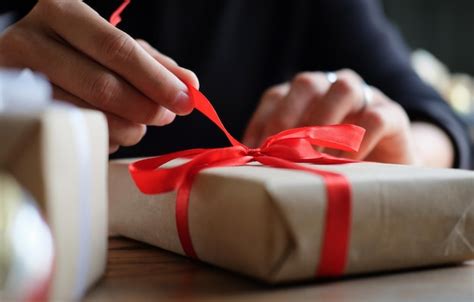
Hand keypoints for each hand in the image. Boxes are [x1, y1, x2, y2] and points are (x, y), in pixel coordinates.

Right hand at [0, 0, 198, 152]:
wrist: (14, 55)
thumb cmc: (71, 49)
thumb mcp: (108, 45)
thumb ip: (150, 62)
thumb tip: (190, 85)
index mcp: (60, 12)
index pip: (116, 49)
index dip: (155, 79)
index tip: (185, 101)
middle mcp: (30, 41)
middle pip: (102, 86)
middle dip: (145, 109)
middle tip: (165, 117)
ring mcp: (16, 79)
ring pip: (86, 116)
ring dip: (126, 129)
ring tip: (138, 125)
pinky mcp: (15, 111)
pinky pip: (71, 135)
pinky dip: (102, 138)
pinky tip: (109, 129)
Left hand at [243, 69, 422, 164]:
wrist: (389, 169)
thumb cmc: (337, 162)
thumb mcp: (304, 157)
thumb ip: (281, 154)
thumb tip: (248, 163)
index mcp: (306, 95)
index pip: (277, 96)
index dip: (262, 123)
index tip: (254, 153)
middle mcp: (333, 87)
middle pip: (307, 83)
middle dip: (288, 119)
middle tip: (281, 153)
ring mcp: (365, 97)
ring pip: (343, 89)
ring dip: (323, 124)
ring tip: (313, 157)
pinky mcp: (393, 115)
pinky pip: (375, 118)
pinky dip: (357, 141)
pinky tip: (345, 164)